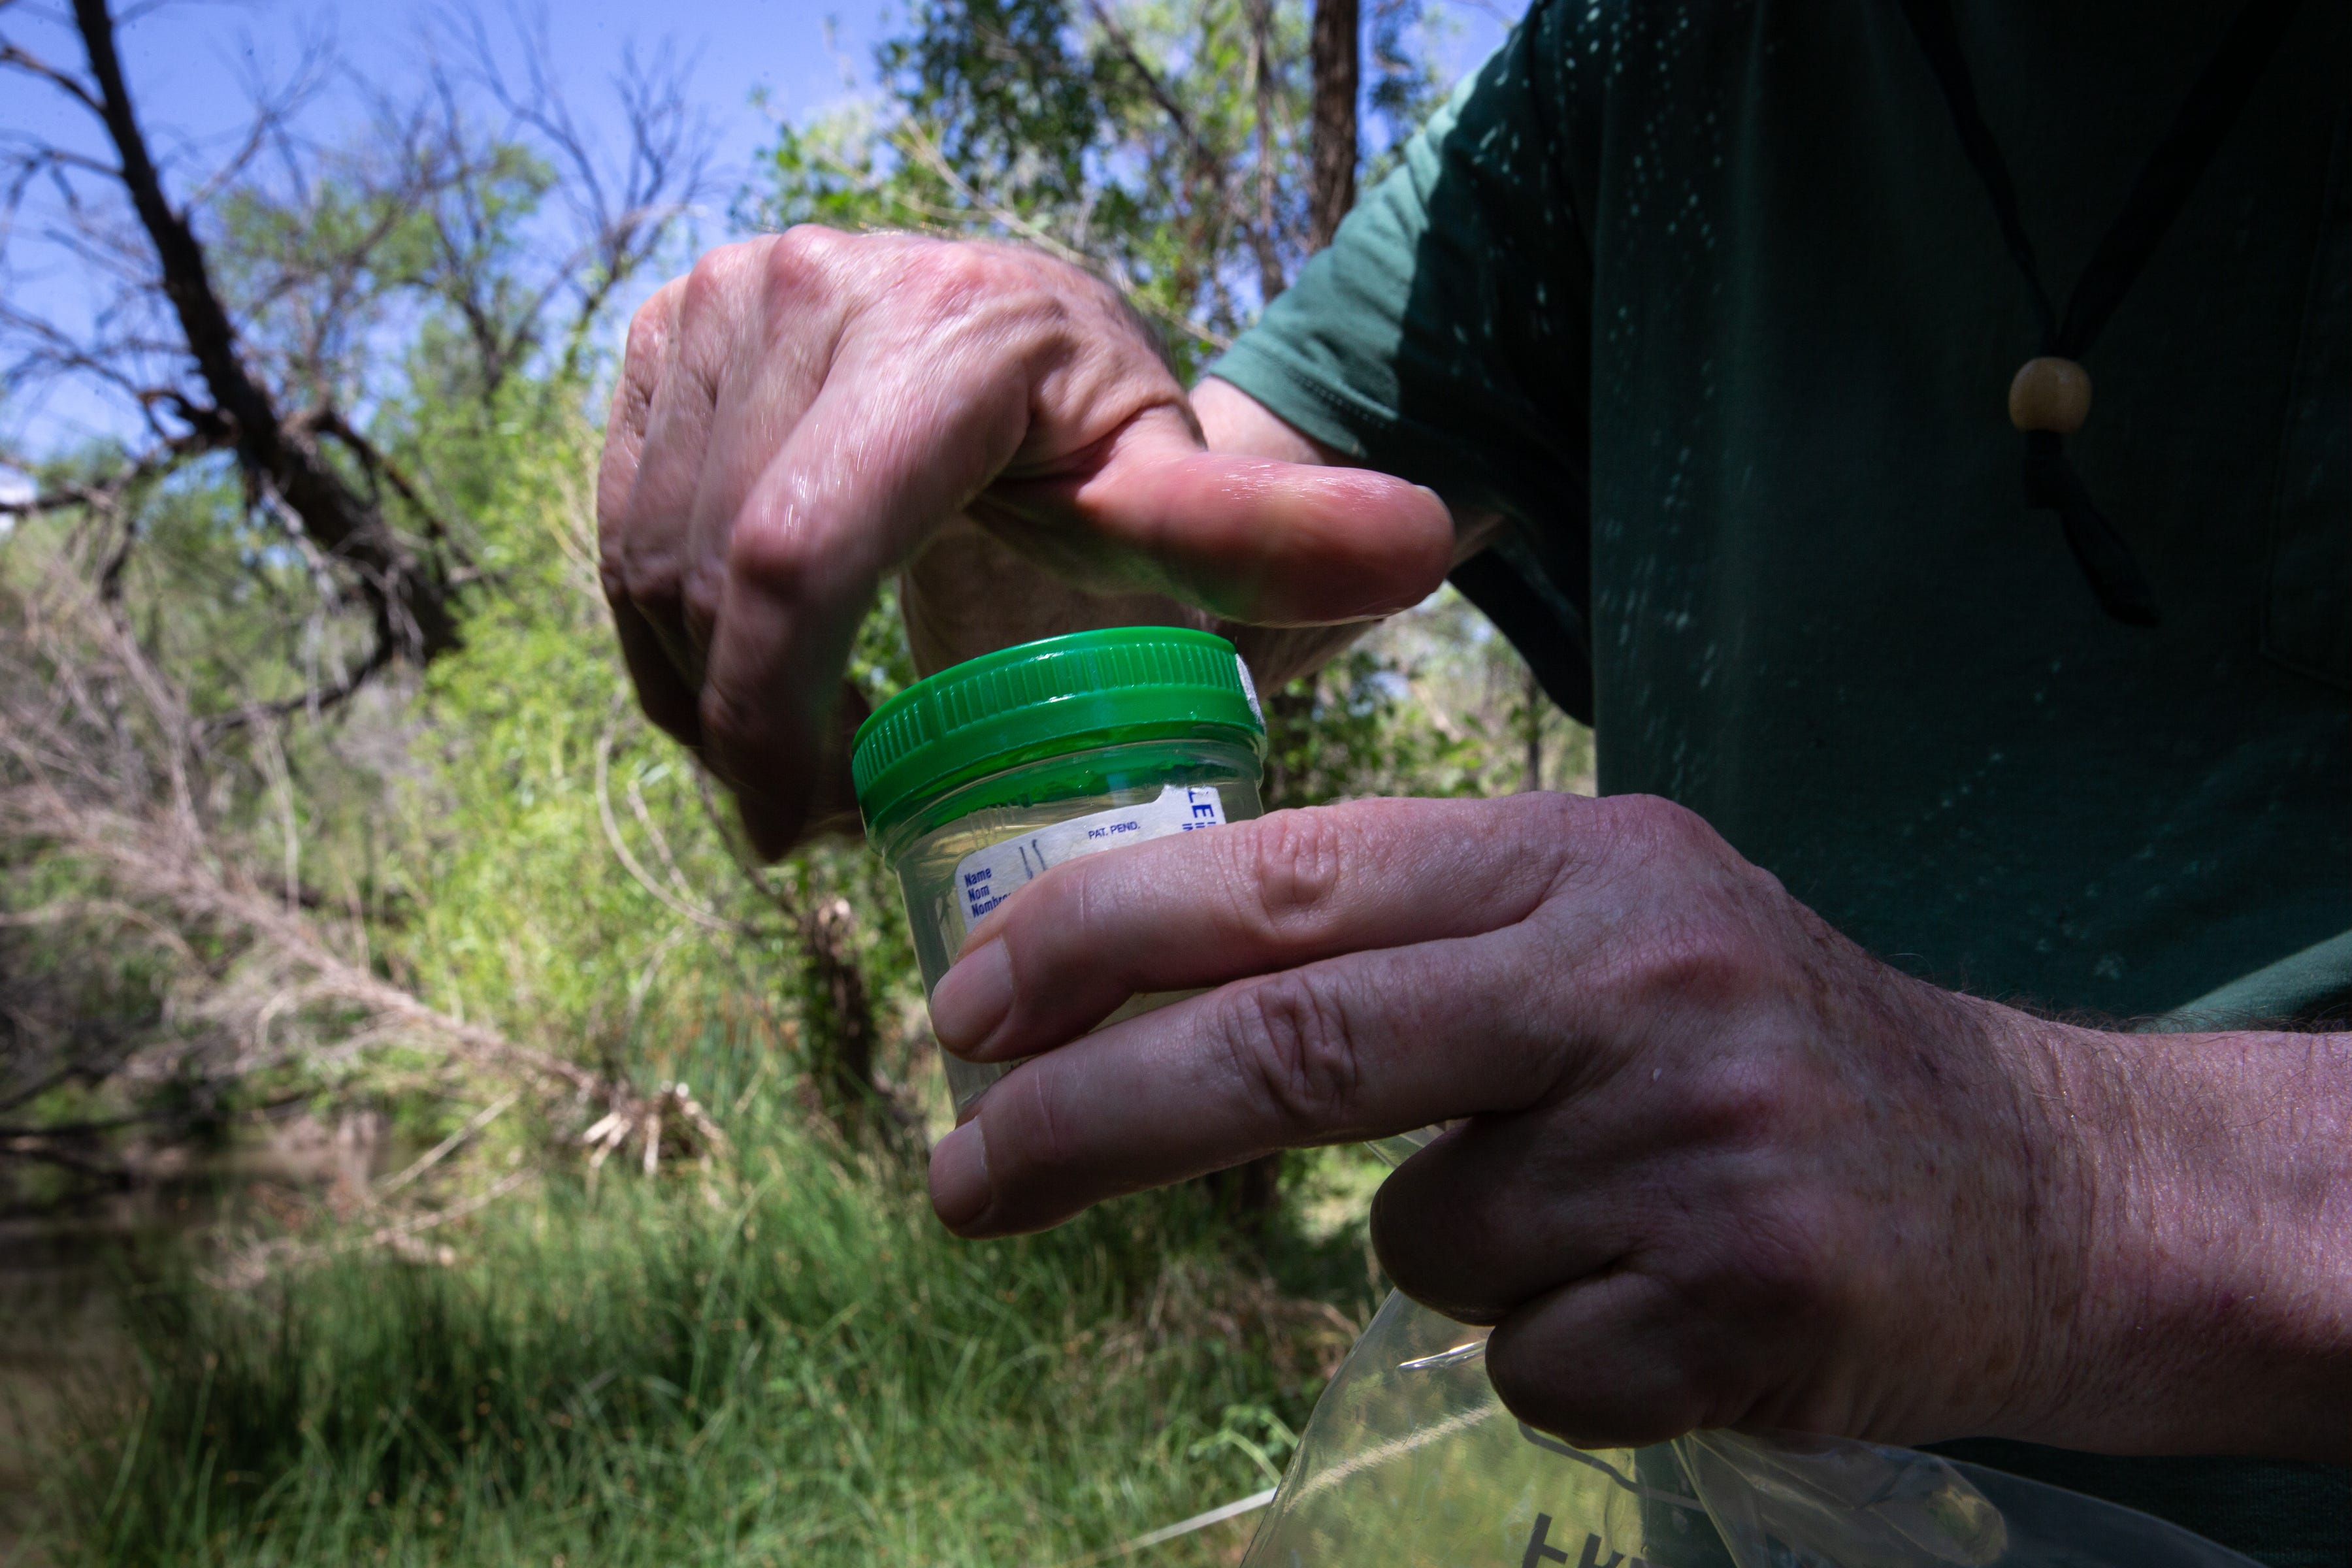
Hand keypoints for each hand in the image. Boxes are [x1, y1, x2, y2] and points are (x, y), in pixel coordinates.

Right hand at [594, 229, 1452, 855]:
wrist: (1008, 344)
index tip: (805, 830)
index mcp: (933, 334)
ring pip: (651, 566)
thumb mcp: (1170, 493)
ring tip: (797, 750)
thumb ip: (1265, 530)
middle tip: (819, 812)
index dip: (776, 720)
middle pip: (709, 576)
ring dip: (704, 695)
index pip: (797, 555)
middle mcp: (798, 289)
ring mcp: (709, 307)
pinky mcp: (655, 342)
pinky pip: (617, 540)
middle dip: (746, 725)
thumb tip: (1419, 544)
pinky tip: (744, 680)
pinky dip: (667, 642)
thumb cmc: (1100, 443)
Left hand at [919, 792, 2351, 1458]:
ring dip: (1462, 1250)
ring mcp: (1690, 1145)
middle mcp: (1633, 976)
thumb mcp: (1607, 926)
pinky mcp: (1734, 1306)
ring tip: (1607, 1214)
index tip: (970, 1013)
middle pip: (1288, 1046)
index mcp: (1583, 858)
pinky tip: (1672, 1297)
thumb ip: (1415, 941)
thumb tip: (1159, 998)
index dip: (1100, 942)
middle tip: (957, 1178)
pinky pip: (1524, 1359)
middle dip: (1085, 1119)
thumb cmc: (1766, 1042)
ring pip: (1415, 1240)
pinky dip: (1561, 1349)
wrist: (2040, 1186)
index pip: (1286, 879)